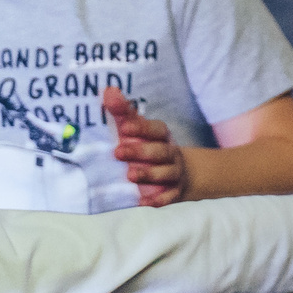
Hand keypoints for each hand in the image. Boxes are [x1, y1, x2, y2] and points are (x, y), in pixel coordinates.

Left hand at [103, 85, 190, 206]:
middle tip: (118, 152)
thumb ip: (123, 113)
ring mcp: (174, 174)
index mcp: (161, 137)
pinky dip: (158, 199)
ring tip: (131, 175)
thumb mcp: (139, 131)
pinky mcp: (174, 193)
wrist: (183, 174)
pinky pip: (169, 197)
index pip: (156, 129)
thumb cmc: (150, 148)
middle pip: (160, 151)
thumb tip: (108, 90)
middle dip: (141, 151)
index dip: (142, 128)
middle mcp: (170, 154)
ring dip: (149, 174)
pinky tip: (145, 202)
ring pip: (166, 173)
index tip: (124, 128)